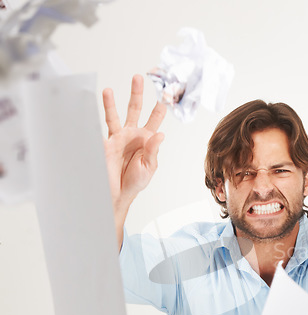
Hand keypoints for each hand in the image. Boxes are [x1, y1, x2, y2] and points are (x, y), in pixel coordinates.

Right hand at [103, 75, 165, 209]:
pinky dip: (95, 120)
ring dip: (111, 103)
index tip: (165, 92)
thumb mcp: (149, 166)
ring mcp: (117, 137)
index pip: (155, 118)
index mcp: (146, 139)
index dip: (160, 106)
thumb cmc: (136, 181)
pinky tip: (91, 115)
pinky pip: (99, 129)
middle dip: (136, 93)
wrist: (119, 193)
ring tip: (108, 91)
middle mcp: (132, 134)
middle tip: (138, 78)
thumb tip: (161, 134)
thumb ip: (153, 150)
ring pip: (114, 115)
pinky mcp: (104, 144)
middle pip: (135, 109)